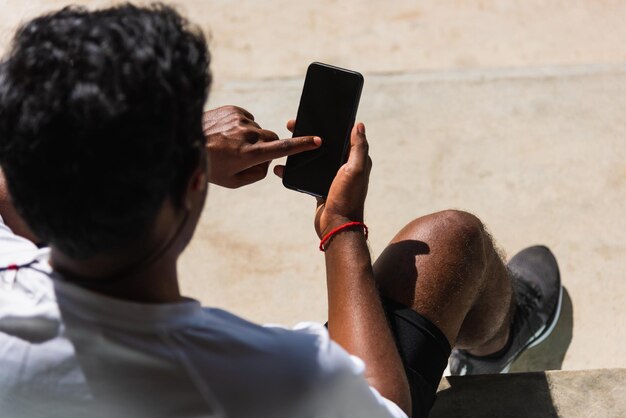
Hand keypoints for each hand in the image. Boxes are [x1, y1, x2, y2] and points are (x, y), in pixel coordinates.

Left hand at [203, 106, 320, 187]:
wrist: (183, 141)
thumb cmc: (208, 166)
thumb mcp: (233, 181)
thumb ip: (256, 174)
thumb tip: (268, 162)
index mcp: (249, 154)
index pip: (282, 149)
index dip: (302, 145)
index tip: (317, 140)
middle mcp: (248, 135)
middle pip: (272, 139)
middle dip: (267, 147)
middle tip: (249, 156)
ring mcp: (240, 120)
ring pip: (259, 130)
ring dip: (251, 138)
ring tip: (229, 145)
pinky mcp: (234, 109)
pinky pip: (247, 119)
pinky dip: (241, 127)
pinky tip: (226, 134)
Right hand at [274, 120, 371, 238]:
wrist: (336, 226)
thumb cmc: (348, 198)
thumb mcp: (355, 169)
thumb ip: (358, 147)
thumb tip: (358, 125)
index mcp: (355, 160)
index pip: (343, 136)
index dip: (330, 124)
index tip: (314, 115)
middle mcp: (343, 167)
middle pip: (324, 144)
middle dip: (309, 134)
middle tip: (291, 125)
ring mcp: (330, 177)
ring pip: (313, 157)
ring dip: (299, 150)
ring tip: (285, 142)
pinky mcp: (318, 187)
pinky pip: (304, 174)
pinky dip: (293, 169)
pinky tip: (281, 166)